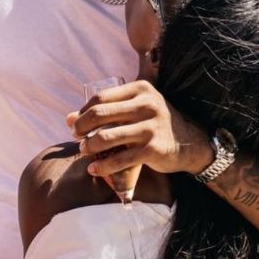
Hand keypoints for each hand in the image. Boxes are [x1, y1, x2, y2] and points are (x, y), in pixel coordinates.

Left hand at [69, 79, 213, 177]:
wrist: (190, 143)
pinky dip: (102, 166)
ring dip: (88, 146)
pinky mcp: (153, 149)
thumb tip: (68, 118)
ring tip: (83, 151)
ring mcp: (151, 127)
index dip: (83, 111)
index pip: (101, 98)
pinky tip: (94, 169)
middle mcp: (147, 105)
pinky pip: (120, 159)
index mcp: (141, 89)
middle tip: (76, 137)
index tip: (75, 123)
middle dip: (81, 127)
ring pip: (106, 137)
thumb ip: (107, 110)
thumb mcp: (136, 108)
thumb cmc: (154, 123)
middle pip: (99, 114)